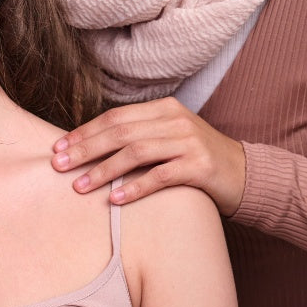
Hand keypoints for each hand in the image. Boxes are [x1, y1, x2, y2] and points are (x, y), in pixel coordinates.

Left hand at [51, 97, 246, 215]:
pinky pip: (160, 176)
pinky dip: (135, 187)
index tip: (59, 146)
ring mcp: (188, 141)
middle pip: (119, 132)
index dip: (85, 131)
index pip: (114, 117)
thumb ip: (138, 136)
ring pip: (135, 152)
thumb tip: (89, 146)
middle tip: (58, 165)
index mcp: (163, 108)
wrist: (248, 176)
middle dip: (85, 149)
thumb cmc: (198, 160)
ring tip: (80, 186)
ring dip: (103, 170)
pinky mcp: (200, 167)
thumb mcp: (168, 138)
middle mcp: (174, 119)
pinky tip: (115, 198)